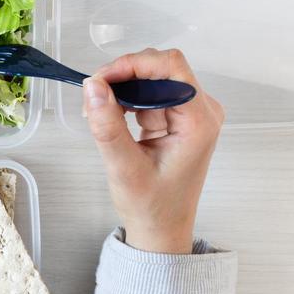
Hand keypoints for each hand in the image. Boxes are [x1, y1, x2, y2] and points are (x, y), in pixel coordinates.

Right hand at [83, 48, 223, 254]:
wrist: (161, 230)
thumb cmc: (150, 206)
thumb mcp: (123, 167)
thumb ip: (107, 125)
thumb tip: (92, 85)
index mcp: (199, 122)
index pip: (170, 67)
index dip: (133, 64)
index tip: (102, 79)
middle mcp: (201, 111)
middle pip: (161, 67)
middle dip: (124, 75)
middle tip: (94, 97)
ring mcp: (190, 113)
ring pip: (152, 77)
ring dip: (122, 87)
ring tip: (99, 113)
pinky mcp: (177, 117)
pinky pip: (149, 92)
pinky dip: (127, 98)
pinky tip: (112, 117)